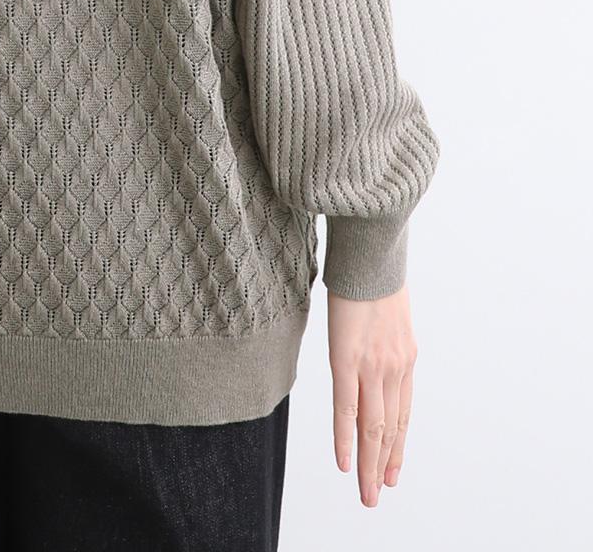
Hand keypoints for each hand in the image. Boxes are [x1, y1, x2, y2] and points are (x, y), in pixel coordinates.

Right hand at [327, 285, 415, 506]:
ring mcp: (374, 367)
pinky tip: (344, 463)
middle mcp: (394, 369)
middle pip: (389, 429)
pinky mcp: (348, 360)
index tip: (392, 471)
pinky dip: (346, 440)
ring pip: (372, 428)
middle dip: (383, 466)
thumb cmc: (374, 272)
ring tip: (367, 495)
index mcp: (405, 358)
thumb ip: (385, 333)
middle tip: (377, 496)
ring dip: (368, 466)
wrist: (372, 253)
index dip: (397, 446)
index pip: (402, 414)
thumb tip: (374, 335)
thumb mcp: (390, 308)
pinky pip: (348, 409)